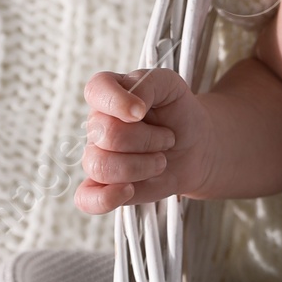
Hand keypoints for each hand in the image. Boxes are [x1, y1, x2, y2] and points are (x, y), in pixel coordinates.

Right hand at [76, 67, 216, 214]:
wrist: (196, 148)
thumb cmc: (179, 113)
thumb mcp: (172, 85)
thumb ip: (149, 82)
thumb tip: (132, 105)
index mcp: (108, 94)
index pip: (96, 91)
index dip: (117, 102)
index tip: (142, 111)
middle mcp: (97, 125)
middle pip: (107, 134)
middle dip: (148, 140)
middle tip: (167, 138)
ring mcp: (97, 157)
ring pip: (101, 166)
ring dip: (142, 166)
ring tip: (161, 160)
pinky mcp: (103, 187)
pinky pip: (85, 198)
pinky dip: (105, 198)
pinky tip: (129, 189)